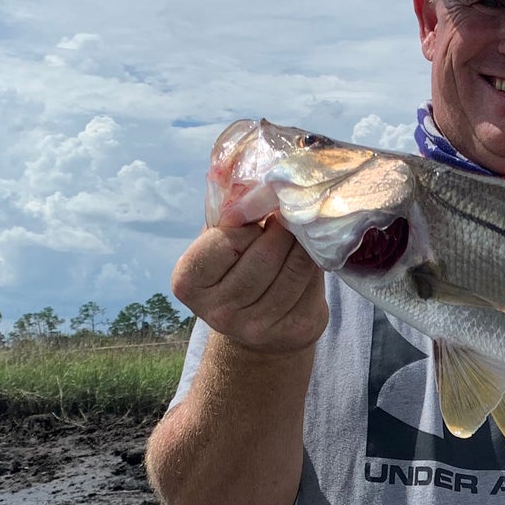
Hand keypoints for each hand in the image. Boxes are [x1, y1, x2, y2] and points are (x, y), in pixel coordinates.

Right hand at [171, 217, 327, 356]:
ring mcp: (256, 328)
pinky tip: (310, 258)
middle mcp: (218, 312)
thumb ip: (227, 210)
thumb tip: (248, 173)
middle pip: (264, 255)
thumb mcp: (217, 238)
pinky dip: (316, 264)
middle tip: (288, 217)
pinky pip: (313, 285)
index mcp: (188, 283)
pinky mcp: (294, 332)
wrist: (255, 327)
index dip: (247, 223)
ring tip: (300, 232)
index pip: (227, 240)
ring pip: (294, 269)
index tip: (255, 220)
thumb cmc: (234, 267)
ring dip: (303, 243)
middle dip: (282, 229)